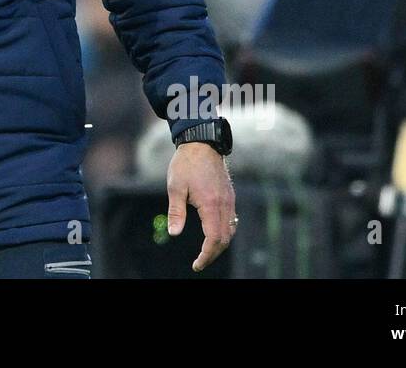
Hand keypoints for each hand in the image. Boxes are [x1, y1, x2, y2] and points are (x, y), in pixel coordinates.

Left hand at [167, 142, 235, 272]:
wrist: (202, 142)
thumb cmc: (186, 163)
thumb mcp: (175, 187)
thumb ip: (176, 211)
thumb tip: (173, 234)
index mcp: (211, 204)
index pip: (213, 239)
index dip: (206, 255)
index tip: (196, 264)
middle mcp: (224, 204)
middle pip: (224, 239)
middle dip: (213, 254)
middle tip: (199, 262)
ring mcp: (230, 200)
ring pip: (230, 231)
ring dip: (220, 244)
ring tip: (206, 252)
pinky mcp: (230, 196)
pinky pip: (232, 220)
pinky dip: (224, 232)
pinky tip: (214, 234)